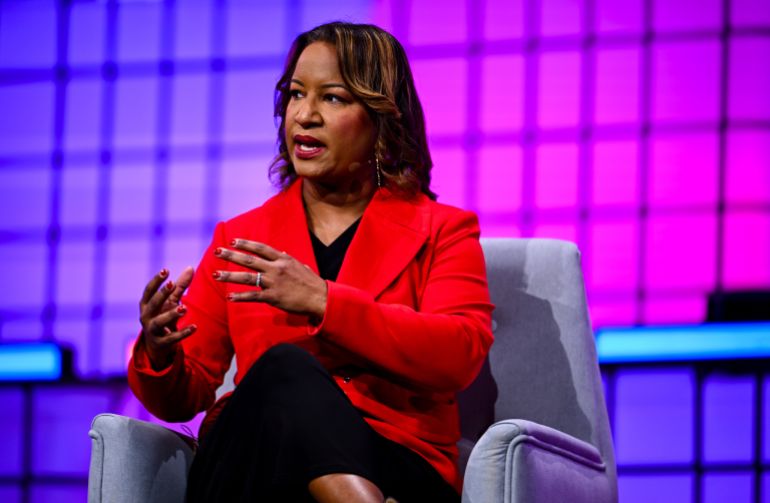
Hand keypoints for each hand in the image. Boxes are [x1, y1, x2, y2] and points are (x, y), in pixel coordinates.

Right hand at [139, 266, 195, 369]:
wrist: (157, 345)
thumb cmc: (163, 317)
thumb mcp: (170, 302)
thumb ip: (180, 286)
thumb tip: (191, 267)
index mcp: (146, 305)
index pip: (149, 291)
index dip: (156, 281)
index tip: (165, 270)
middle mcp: (146, 317)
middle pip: (152, 304)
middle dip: (161, 294)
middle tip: (171, 284)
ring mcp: (152, 331)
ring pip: (159, 322)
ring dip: (171, 314)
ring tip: (184, 308)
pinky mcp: (161, 343)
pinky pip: (172, 338)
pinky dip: (183, 332)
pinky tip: (194, 327)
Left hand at [212, 239, 326, 318]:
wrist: (321, 298)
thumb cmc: (312, 283)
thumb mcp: (300, 266)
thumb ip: (289, 259)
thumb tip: (282, 253)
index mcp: (283, 259)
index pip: (260, 248)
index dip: (246, 244)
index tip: (233, 241)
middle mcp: (276, 269)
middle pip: (249, 260)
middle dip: (231, 255)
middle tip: (217, 251)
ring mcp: (273, 283)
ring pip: (247, 277)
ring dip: (229, 275)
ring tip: (215, 274)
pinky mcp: (273, 297)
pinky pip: (253, 296)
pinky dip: (240, 297)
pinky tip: (230, 297)